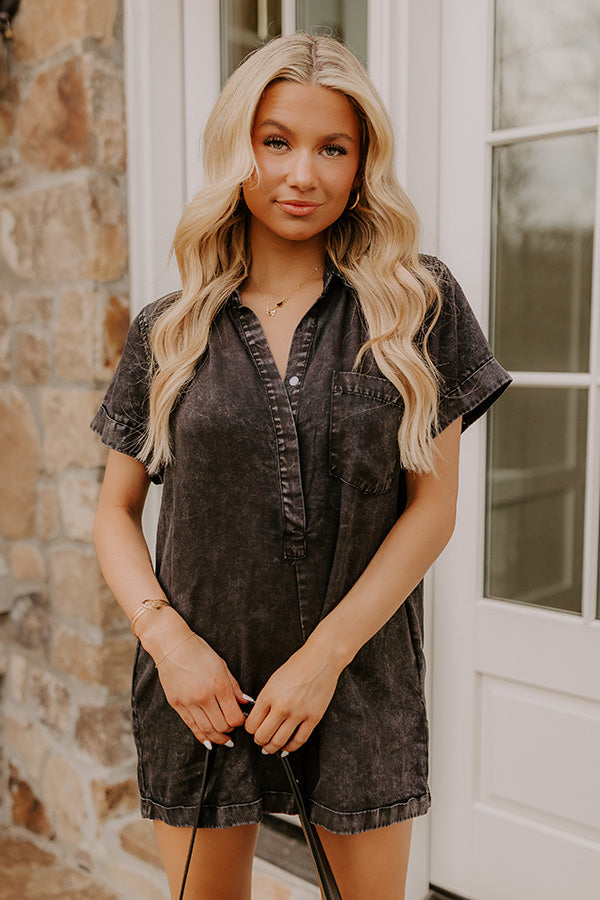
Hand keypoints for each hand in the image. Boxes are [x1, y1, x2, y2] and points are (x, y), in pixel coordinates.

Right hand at [155, 632, 245, 746]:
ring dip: (218, 738)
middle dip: (230, 730)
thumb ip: (234, 686)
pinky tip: (209, 741)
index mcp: (218, 685)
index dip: (241, 721)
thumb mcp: (222, 665)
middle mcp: (204, 696)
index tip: (241, 719)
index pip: (234, 716)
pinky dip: (202, 736)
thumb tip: (245, 702)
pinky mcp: (176, 705)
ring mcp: (189, 702)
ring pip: (207, 730)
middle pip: (222, 726)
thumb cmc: (198, 651)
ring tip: (224, 740)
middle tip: (233, 727)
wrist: (172, 645)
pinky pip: (191, 726)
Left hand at [244, 643, 340, 754]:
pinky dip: (291, 747)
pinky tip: (287, 747)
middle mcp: (281, 706)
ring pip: (279, 742)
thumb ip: (265, 699)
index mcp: (268, 695)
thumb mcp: (274, 680)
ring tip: (270, 747)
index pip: (251, 724)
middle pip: (262, 736)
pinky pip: (299, 740)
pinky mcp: (313, 718)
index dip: (250, 730)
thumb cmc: (299, 665)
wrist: (321, 659)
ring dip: (272, 748)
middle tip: (260, 740)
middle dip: (259, 741)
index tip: (252, 729)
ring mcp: (298, 713)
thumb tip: (259, 717)